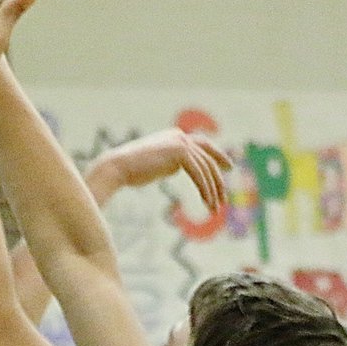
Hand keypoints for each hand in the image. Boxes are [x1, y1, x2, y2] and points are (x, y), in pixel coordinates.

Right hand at [85, 128, 231, 212]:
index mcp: (175, 136)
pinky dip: (204, 190)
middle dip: (218, 180)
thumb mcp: (157, 164)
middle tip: (223, 199)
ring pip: (205, 169)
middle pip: (208, 159)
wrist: (117, 167)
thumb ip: (170, 162)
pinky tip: (207, 203)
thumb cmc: (131, 170)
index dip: (218, 156)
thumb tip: (178, 167)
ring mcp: (180, 142)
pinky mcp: (180, 152)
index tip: (229, 167)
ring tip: (215, 209)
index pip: (203, 146)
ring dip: (212, 191)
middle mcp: (180, 136)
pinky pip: (198, 174)